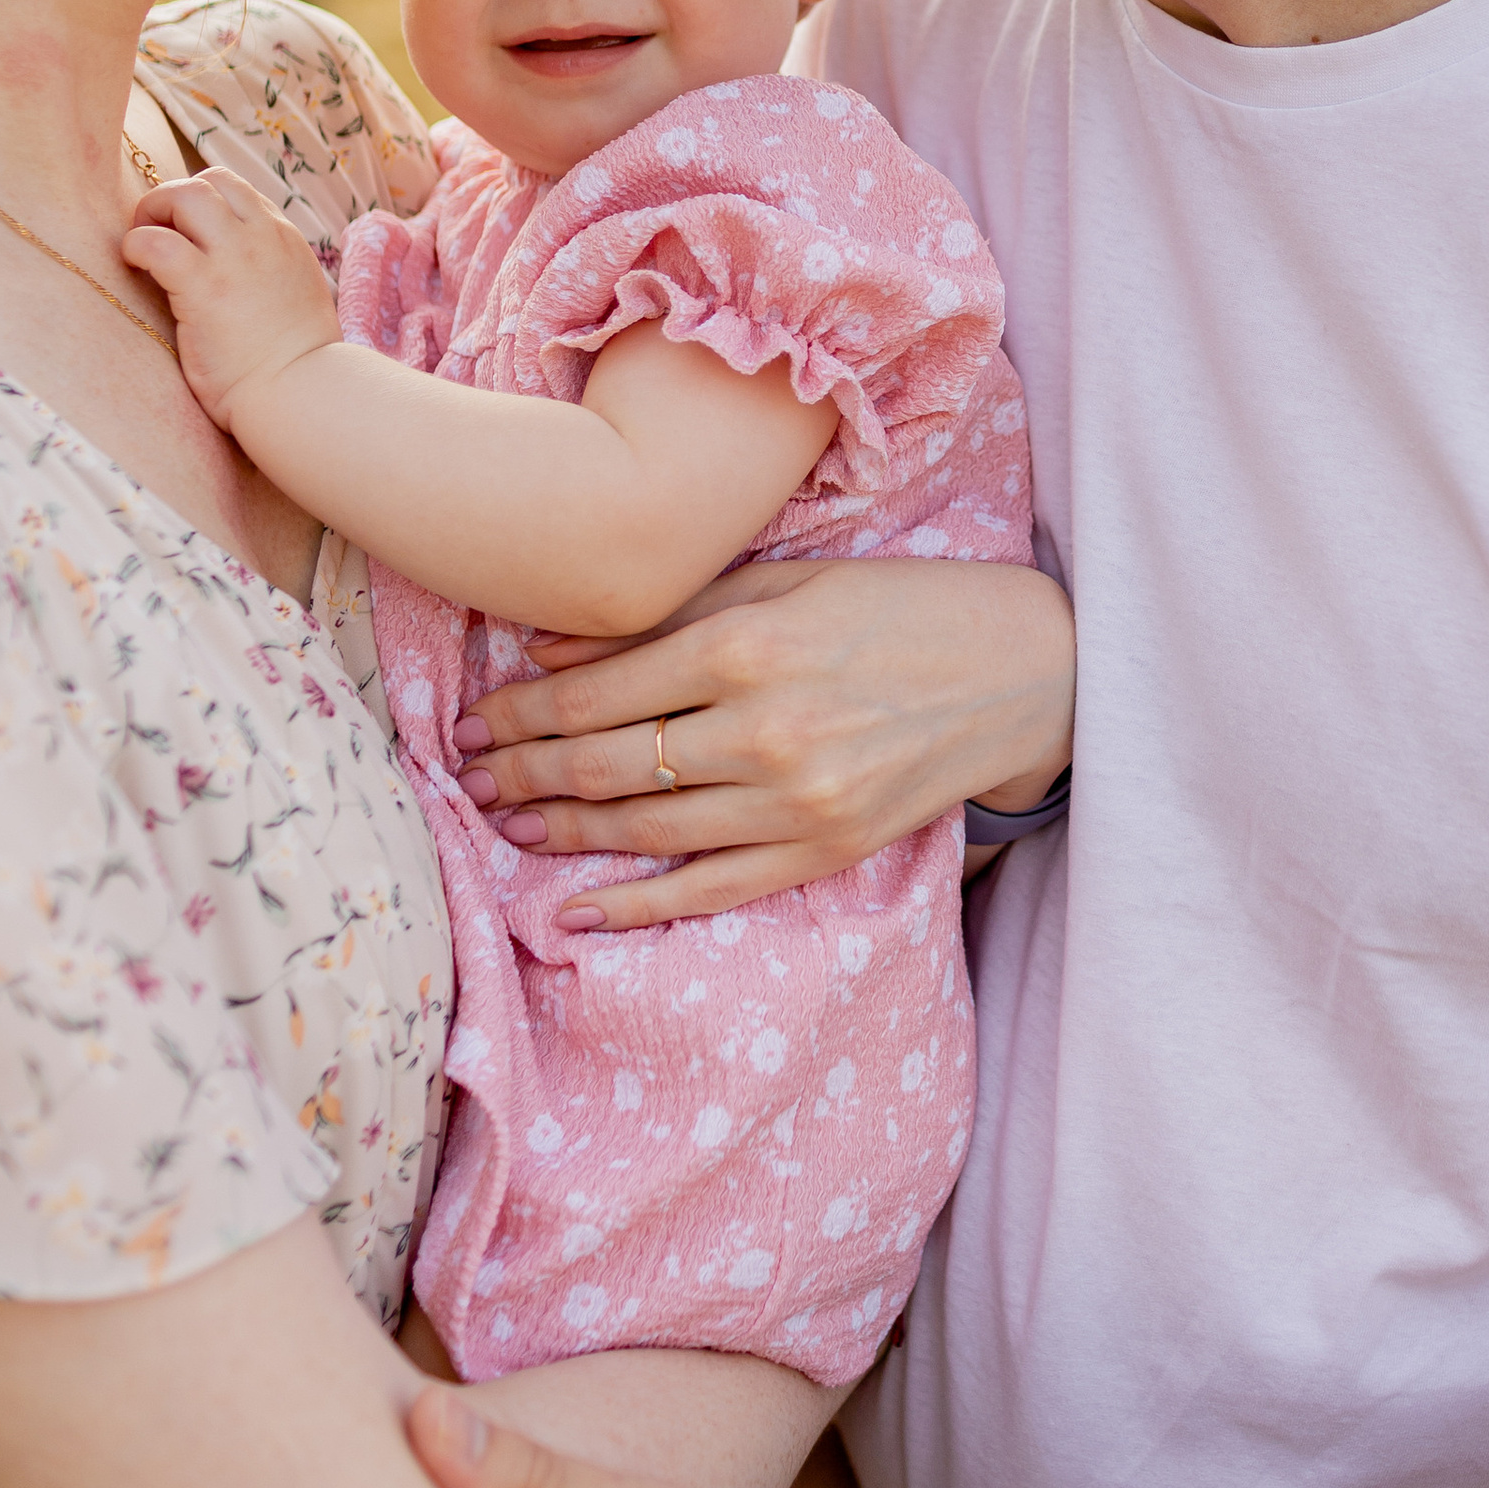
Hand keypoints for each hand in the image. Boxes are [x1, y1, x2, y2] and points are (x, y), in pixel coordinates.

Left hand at [122, 170, 341, 427]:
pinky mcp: (202, 286)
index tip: (186, 232)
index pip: (237, 190)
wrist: (299, 391)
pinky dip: (137, 246)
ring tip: (143, 246)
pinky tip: (135, 266)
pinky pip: (156, 242)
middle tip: (157, 232)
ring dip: (154, 211)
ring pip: (186, 195)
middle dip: (174, 197)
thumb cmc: (297, 360)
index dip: (204, 203)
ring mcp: (233, 257)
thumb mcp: (298, 294)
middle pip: (210, 181)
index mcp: (283, 239)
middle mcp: (262, 237)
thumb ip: (273, 268)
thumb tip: (245, 268)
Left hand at [451, 552, 1074, 926]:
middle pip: (608, 763)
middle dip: (525, 769)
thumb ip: (674, 613)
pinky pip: (709, 889)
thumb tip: (551, 651)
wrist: (1019, 670)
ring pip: (645, 828)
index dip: (524, 710)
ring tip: (506, 823)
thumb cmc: (897, 606)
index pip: (600, 691)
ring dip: (561, 831)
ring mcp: (795, 801)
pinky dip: (636, 902)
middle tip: (469, 774)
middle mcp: (764, 729)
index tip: (477, 717)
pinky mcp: (823, 851)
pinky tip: (577, 907)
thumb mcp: (786, 580)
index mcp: (749, 645)